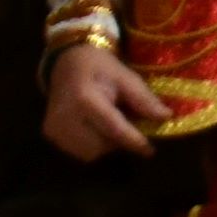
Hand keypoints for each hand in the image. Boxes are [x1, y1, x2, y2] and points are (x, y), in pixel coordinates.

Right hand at [40, 43, 169, 161]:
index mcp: (85, 99)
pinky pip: (79, 151)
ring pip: (90, 153)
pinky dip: (93, 145)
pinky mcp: (50, 134)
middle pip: (101, 145)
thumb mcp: (126, 77)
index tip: (150, 151)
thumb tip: (166, 118)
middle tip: (129, 128)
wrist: (66, 64)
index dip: (134, 142)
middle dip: (119, 141)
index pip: (113, 129)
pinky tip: (96, 128)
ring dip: (106, 145)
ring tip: (111, 124)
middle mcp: (65, 117)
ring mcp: (54, 128)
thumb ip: (143, 99)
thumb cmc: (100, 68)